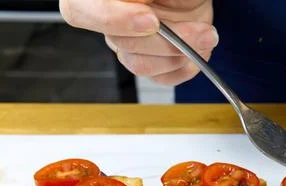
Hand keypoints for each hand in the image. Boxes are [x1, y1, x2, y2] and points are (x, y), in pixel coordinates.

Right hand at [59, 0, 216, 85]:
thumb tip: (142, 5)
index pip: (79, 11)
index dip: (112, 20)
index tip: (151, 20)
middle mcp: (109, 19)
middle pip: (120, 43)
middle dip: (166, 40)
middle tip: (200, 30)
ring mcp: (127, 44)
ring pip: (140, 64)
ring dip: (180, 54)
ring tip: (206, 35)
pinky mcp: (148, 62)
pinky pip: (160, 77)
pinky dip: (185, 67)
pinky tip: (200, 49)